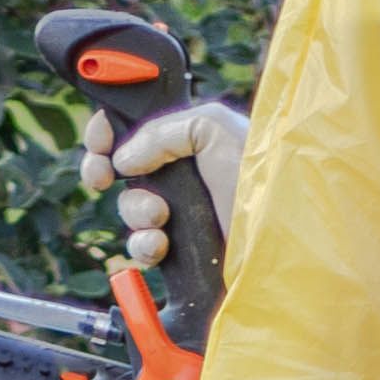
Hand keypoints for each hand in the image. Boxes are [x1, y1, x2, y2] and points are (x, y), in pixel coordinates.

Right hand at [79, 97, 247, 282]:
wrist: (280, 236)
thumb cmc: (258, 175)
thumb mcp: (214, 128)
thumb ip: (162, 131)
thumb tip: (124, 159)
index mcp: (188, 139)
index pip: (133, 129)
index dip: (107, 132)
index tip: (99, 143)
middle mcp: (182, 175)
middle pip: (121, 170)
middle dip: (104, 172)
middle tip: (102, 178)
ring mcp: (180, 214)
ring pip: (129, 210)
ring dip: (136, 212)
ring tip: (161, 217)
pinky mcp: (181, 251)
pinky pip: (141, 248)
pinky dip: (144, 246)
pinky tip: (161, 246)